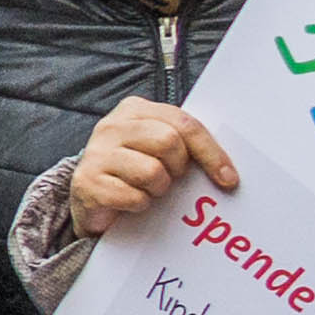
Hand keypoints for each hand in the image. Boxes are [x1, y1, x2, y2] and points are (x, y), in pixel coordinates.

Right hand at [62, 96, 237, 238]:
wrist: (91, 198)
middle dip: (178, 168)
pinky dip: (140, 205)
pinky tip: (131, 201)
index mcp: (135, 110)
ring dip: (158, 189)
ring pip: (151, 171)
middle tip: (172, 178)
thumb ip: (183, 143)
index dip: (211, 152)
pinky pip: (133, 197)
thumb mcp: (160, 148)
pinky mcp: (86, 181)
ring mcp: (96, 153)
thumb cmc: (134, 171)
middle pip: (168, 142)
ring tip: (149, 190)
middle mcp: (112, 126)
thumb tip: (226, 168)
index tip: (228, 178)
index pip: (184, 124)